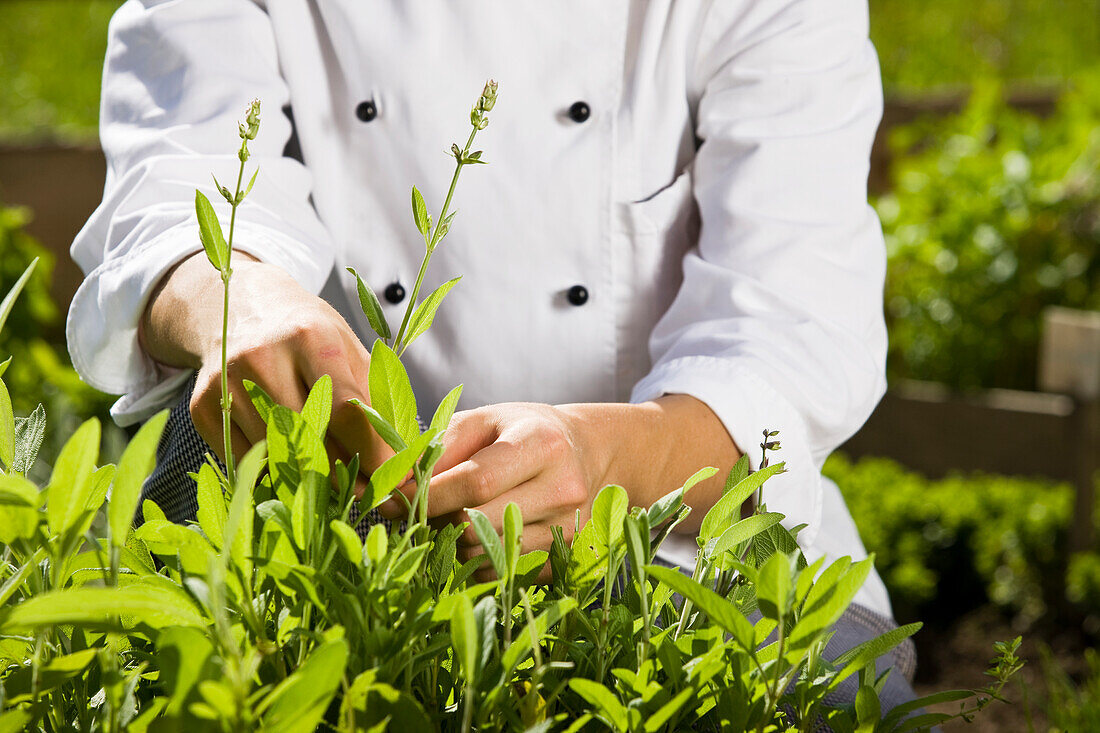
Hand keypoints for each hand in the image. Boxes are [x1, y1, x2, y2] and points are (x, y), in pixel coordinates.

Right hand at [141, 252, 391, 484]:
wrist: (243, 307)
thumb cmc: (309, 334)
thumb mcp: (350, 350)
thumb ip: (375, 401)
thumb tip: (400, 464)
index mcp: (311, 337)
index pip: (347, 411)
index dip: (373, 454)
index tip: (390, 479)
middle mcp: (264, 357)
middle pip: (311, 440)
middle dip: (344, 474)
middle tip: (365, 490)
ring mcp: (227, 383)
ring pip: (277, 457)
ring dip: (311, 480)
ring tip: (332, 478)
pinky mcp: (202, 407)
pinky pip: (247, 462)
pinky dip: (274, 472)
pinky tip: (292, 464)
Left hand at [379, 403, 603, 575]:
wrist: (587, 453)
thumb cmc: (524, 431)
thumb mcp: (484, 420)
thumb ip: (438, 449)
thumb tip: (391, 490)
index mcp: (542, 444)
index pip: (476, 482)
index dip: (429, 495)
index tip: (394, 498)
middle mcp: (563, 489)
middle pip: (476, 524)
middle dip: (438, 519)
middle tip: (425, 507)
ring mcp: (568, 530)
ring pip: (485, 555)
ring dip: (455, 542)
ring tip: (457, 516)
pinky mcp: (565, 560)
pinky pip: (500, 573)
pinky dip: (478, 559)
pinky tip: (482, 534)